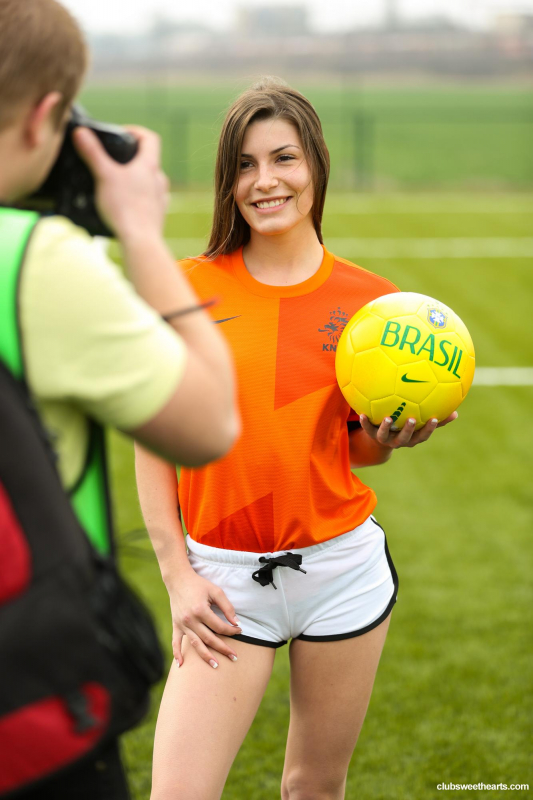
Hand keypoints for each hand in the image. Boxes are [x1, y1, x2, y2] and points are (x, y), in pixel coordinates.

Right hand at [72, 124, 169, 241]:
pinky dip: (139, 198)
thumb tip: (81, 133)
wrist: (140, 241)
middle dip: (131, 157)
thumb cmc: (125, 208)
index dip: (136, 131)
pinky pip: (150, 200)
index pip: (150, 138)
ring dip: (136, 178)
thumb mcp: (104, 176)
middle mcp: (159, 180)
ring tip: (117, 184)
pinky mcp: (157, 215)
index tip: (121, 134)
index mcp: (149, 165)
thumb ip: (92, 153)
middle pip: (149, 160)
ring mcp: (160, 198)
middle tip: (114, 161)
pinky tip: (125, 204)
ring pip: (150, 181)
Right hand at [168, 567, 241, 668]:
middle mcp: (190, 620)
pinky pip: (175, 642)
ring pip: (195, 644)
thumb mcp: (215, 591)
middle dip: (223, 649)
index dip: (231, 630)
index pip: (219, 627)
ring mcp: (181, 624)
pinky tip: (181, 665)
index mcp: (200, 610)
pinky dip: (177, 654)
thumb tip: (236, 623)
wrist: (178, 580)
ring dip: (205, 656)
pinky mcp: (175, 625)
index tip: (239, 631)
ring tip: (216, 665)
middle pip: (209, 639)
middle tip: (234, 657)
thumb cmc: (199, 584)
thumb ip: (227, 607)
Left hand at [359, 411, 457, 448]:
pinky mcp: (372, 435)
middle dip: (409, 430)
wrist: (381, 441)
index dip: (429, 429)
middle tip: (412, 419)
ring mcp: (385, 439)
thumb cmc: (405, 428)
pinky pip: (368, 429)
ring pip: (385, 436)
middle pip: (405, 438)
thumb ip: (437, 420)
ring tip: (387, 418)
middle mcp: (399, 441)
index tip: (434, 418)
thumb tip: (457, 412)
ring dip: (386, 427)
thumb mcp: (420, 425)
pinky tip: (362, 413)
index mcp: (412, 438)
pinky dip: (365, 422)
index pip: (423, 436)